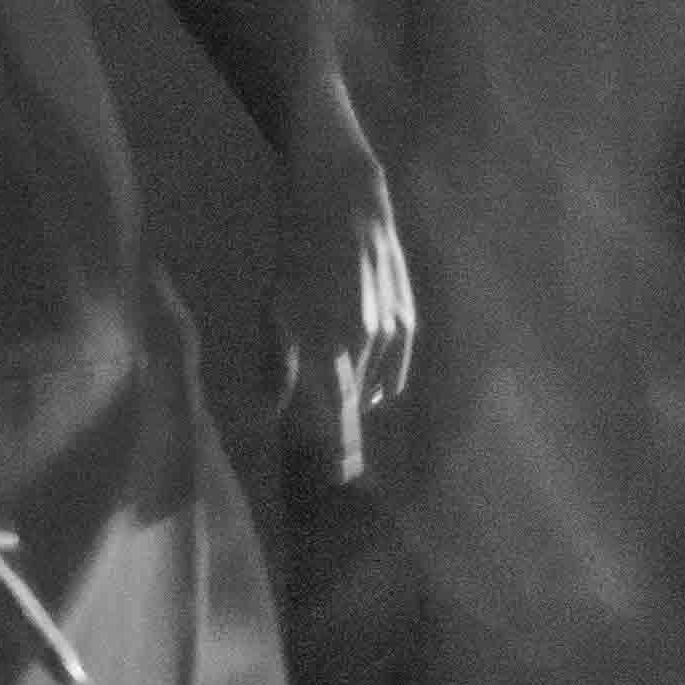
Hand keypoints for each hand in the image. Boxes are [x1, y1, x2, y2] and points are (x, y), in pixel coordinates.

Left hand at [271, 118, 416, 485]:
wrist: (346, 195)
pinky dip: (378, 382)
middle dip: (333, 433)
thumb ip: (279, 363)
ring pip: (373, 390)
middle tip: (311, 450)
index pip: (336, 423)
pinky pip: (395, 370)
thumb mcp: (274, 304)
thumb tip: (275, 413)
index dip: (330, 458)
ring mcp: (395, 333)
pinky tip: (363, 383)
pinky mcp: (409, 319)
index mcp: (336, 347)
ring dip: (351, 403)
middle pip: (353, 410)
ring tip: (330, 410)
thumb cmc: (298, 249)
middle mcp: (371, 346)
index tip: (323, 488)